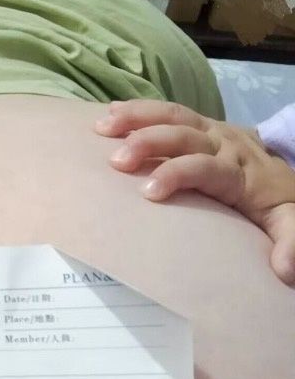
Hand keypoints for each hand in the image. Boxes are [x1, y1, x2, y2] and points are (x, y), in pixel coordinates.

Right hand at [95, 100, 294, 285]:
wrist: (285, 174)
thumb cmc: (276, 205)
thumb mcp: (289, 223)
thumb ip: (291, 242)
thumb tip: (285, 268)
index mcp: (240, 171)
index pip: (207, 168)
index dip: (177, 175)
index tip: (147, 192)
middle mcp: (224, 144)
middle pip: (185, 136)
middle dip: (150, 143)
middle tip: (116, 161)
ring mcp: (212, 130)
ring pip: (175, 115)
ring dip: (138, 117)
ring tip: (103, 126)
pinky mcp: (201, 124)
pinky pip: (170, 110)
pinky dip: (139, 110)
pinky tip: (111, 113)